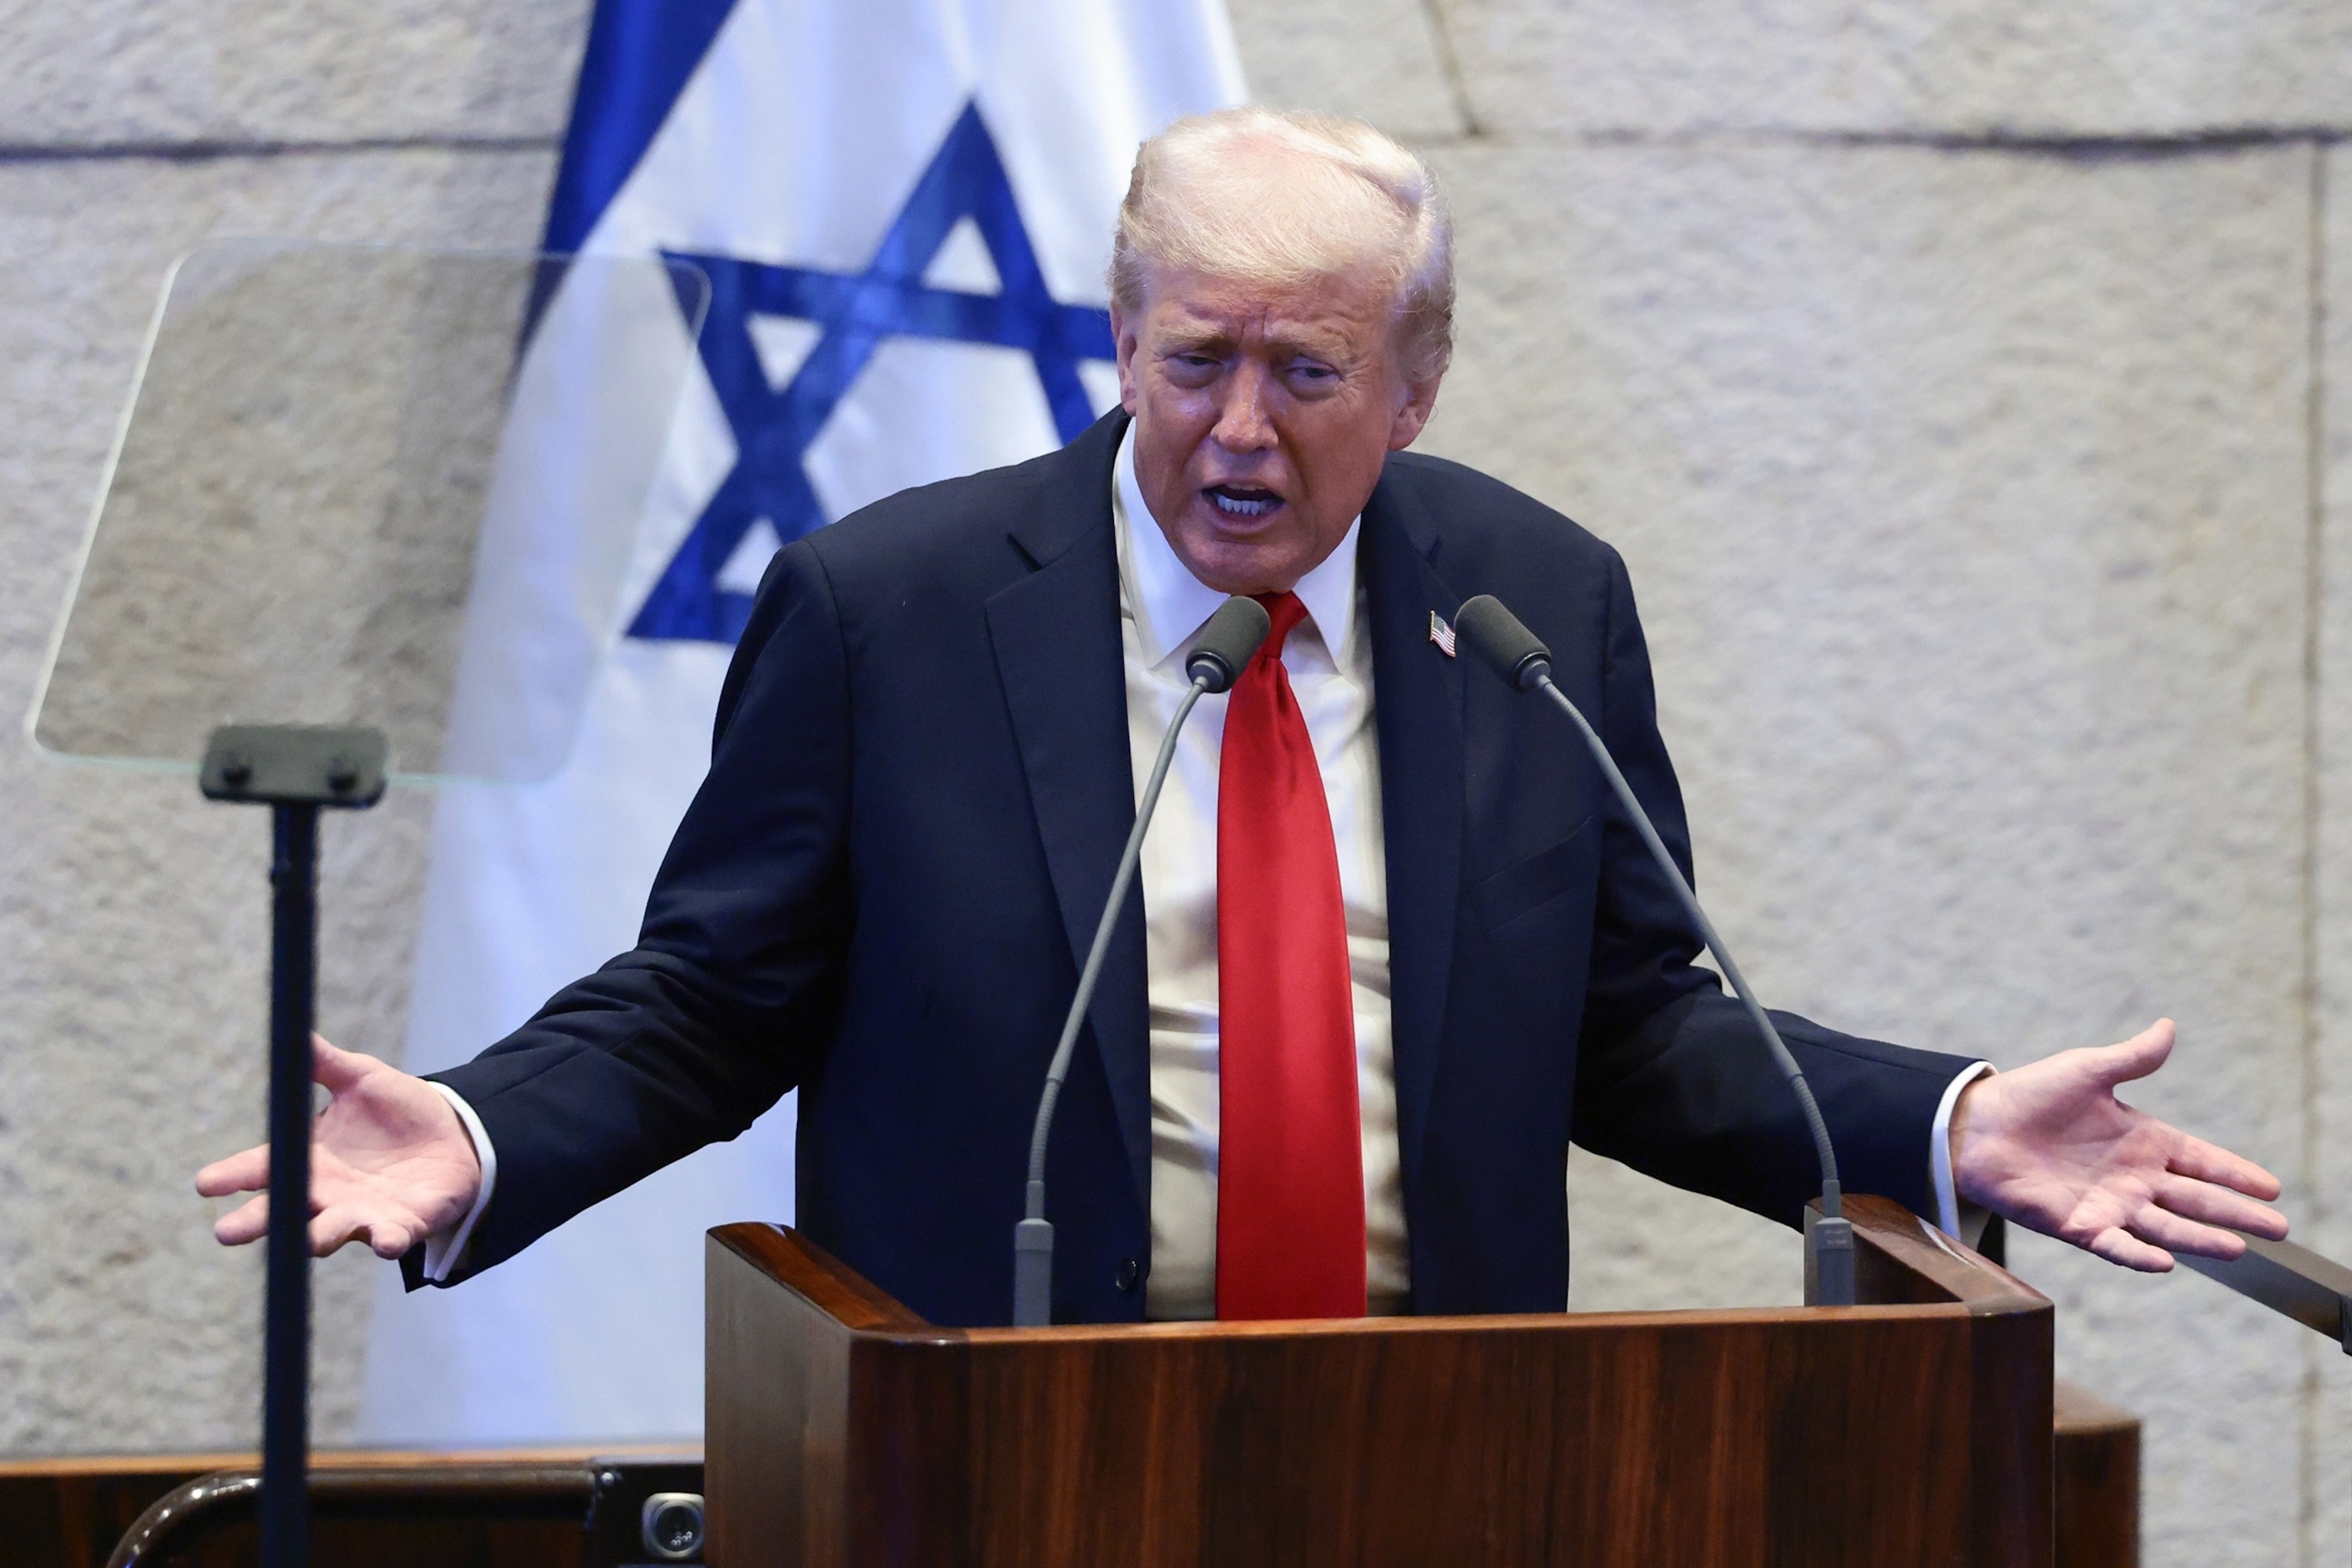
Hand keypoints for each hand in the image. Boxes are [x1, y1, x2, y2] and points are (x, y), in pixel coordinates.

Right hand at [196, 1035, 482, 1259]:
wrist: (456, 1134)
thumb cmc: (399, 1110)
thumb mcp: (362, 1079)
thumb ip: (325, 1063)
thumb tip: (294, 1030)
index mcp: (310, 1159)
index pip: (265, 1168)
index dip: (233, 1176)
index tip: (204, 1184)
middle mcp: (327, 1194)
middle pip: (283, 1212)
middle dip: (256, 1222)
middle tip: (227, 1232)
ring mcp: (361, 1213)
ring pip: (330, 1232)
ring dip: (317, 1237)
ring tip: (305, 1240)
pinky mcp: (401, 1225)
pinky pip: (390, 1238)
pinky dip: (386, 1240)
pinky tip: (384, 1241)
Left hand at [1951, 1018, 2287, 1271]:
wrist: (1976, 1125)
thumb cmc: (2032, 1095)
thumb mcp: (2087, 1071)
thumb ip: (2131, 1058)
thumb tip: (2168, 1026)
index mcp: (2143, 1140)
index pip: (2201, 1159)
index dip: (2235, 1173)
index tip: (2272, 1187)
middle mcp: (2134, 1177)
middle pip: (2196, 1199)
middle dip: (2237, 1213)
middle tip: (2278, 1229)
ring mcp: (2109, 1204)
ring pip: (2166, 1227)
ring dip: (2200, 1238)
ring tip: (2237, 1248)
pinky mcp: (2077, 1225)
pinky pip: (2115, 1245)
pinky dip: (2138, 1255)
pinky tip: (2165, 1261)